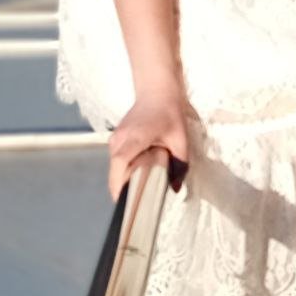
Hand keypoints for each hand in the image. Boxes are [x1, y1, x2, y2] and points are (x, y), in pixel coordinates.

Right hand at [107, 85, 188, 202]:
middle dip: (122, 187)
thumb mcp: (180, 140)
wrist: (157, 92)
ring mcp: (115, 138)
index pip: (121, 161)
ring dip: (123, 178)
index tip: (122, 200)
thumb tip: (175, 188)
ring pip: (114, 165)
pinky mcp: (115, 139)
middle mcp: (120, 138)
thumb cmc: (169, 113)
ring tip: (139, 188)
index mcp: (136, 137)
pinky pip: (116, 159)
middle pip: (115, 169)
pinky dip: (123, 169)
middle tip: (136, 202)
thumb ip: (180, 165)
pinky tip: (137, 173)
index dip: (119, 182)